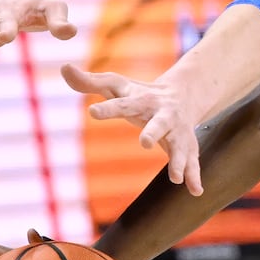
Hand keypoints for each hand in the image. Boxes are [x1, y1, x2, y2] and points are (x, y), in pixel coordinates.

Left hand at [62, 64, 203, 195]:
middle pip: (158, 123)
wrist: (183, 95)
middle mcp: (163, 115)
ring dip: (179, 161)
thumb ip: (89, 82)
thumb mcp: (116, 85)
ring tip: (175, 178)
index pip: (122, 104)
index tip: (92, 112)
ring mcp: (178, 131)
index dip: (108, 108)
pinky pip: (193, 161)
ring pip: (180, 146)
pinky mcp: (188, 145)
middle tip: (145, 143)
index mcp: (142, 100)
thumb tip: (63, 68)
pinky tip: (196, 191)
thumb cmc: (139, 93)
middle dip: (153, 132)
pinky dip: (195, 176)